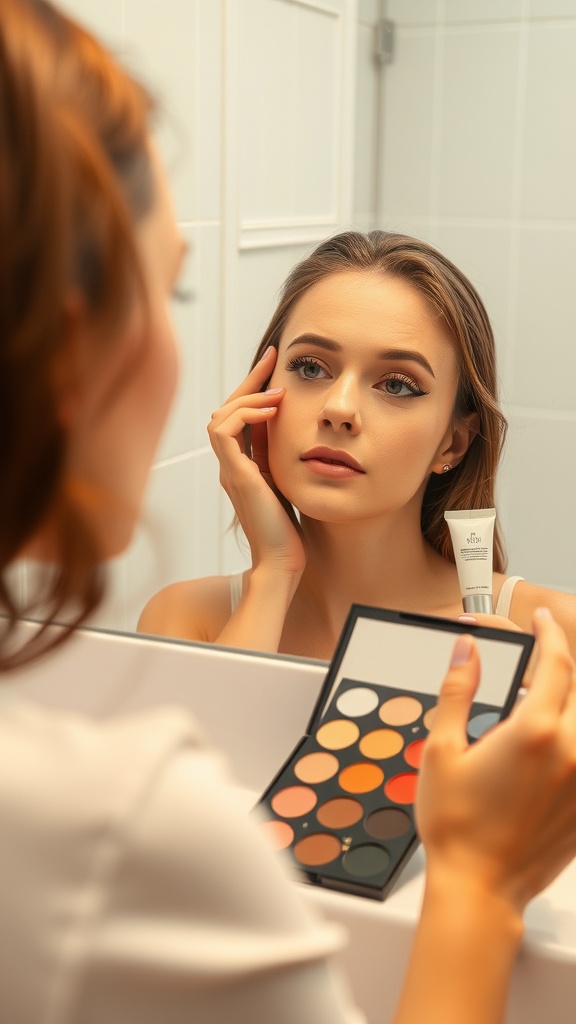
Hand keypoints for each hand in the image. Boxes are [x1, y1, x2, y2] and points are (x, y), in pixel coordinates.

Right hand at [208, 347, 305, 577]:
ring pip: (221, 415)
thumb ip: (286, 456)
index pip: (240, 416)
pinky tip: (271, 412)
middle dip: (250, 380)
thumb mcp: (290, 481)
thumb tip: (298, 426)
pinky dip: (245, 414)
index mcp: (243, 466)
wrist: (282, 560)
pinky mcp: (233, 474)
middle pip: (226, 409)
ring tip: (278, 392)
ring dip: (249, 396)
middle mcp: (231, 465)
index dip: (255, 388)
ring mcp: (229, 470)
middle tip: (274, 359)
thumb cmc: (291, 530)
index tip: (276, 365)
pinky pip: (224, 430)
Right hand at [417, 609, 575, 913]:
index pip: (558, 662)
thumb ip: (457, 690)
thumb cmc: (456, 826)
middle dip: (564, 663)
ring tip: (544, 700)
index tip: (541, 620)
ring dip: (570, 702)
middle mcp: (571, 751)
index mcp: (534, 731)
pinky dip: (573, 737)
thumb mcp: (442, 749)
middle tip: (542, 656)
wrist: (480, 889)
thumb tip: (466, 649)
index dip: (550, 633)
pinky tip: (551, 742)